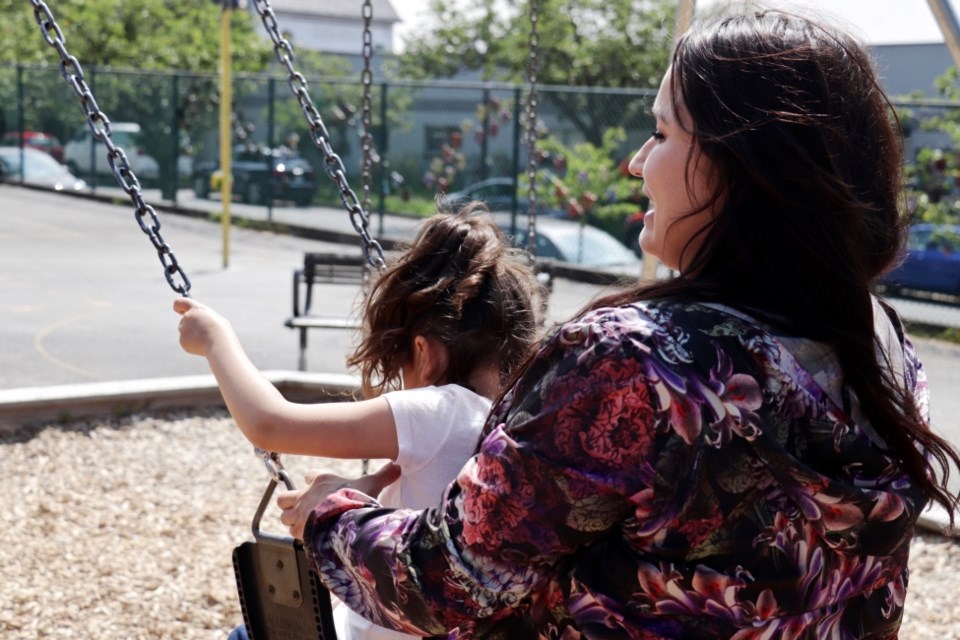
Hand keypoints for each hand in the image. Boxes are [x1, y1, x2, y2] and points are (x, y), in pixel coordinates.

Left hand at [173, 297, 233, 356]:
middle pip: (184, 321)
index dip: (179, 307)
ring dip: (193, 335)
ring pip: (185, 332)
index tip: (181, 311)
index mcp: (196, 309)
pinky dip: (192, 345)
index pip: (179, 302)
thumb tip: (204, 323)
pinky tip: (202, 346)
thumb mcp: (216, 319)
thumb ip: (206, 318)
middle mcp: (187, 317)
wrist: (218, 343)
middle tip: (204, 332)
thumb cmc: (221, 330)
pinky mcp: (182, 340)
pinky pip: (186, 343)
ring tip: (205, 340)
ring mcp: (183, 329)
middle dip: (192, 326)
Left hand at [277, 462, 400, 539]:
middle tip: (303, 508)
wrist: (345, 520)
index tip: (318, 485)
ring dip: (292, 520)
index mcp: (321, 480)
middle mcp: (306, 495)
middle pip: (285, 497)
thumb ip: (383, 476)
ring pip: (285, 516)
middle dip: (290, 503)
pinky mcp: (299, 529)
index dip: (312, 480)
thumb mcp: (371, 485)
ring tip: (304, 524)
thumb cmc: (355, 500)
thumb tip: (397, 466)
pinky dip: (298, 534)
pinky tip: (309, 535)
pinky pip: (291, 532)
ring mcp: (300, 513)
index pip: (309, 475)